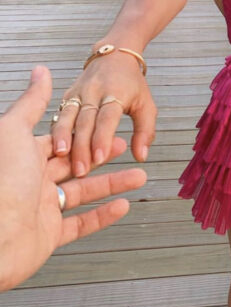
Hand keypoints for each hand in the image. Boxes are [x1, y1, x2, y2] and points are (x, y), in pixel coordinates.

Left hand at [0, 66, 146, 291]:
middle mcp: (33, 180)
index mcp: (26, 156)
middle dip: (105, 156)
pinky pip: (81, 223)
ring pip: (84, 193)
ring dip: (114, 184)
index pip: (63, 141)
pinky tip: (123, 205)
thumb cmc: (2, 181)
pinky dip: (104, 215)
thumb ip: (33, 102)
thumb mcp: (15, 132)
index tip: (112, 128)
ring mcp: (42, 208)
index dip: (88, 134)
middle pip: (78, 164)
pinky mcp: (49, 235)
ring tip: (139, 177)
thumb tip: (40, 71)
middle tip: (128, 148)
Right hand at [51, 51, 157, 176]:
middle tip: (80, 169)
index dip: (103, 137)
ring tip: (60, 156)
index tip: (100, 158)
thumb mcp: (146, 104)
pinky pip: (59, 113)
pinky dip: (56, 130)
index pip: (108, 117)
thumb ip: (145, 131)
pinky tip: (53, 147)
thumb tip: (141, 156)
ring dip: (63, 137)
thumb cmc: (132, 83)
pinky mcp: (68, 95)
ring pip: (68, 115)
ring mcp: (79, 92)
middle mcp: (95, 91)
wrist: (114, 56)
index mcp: (116, 93)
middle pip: (86, 120)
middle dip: (82, 146)